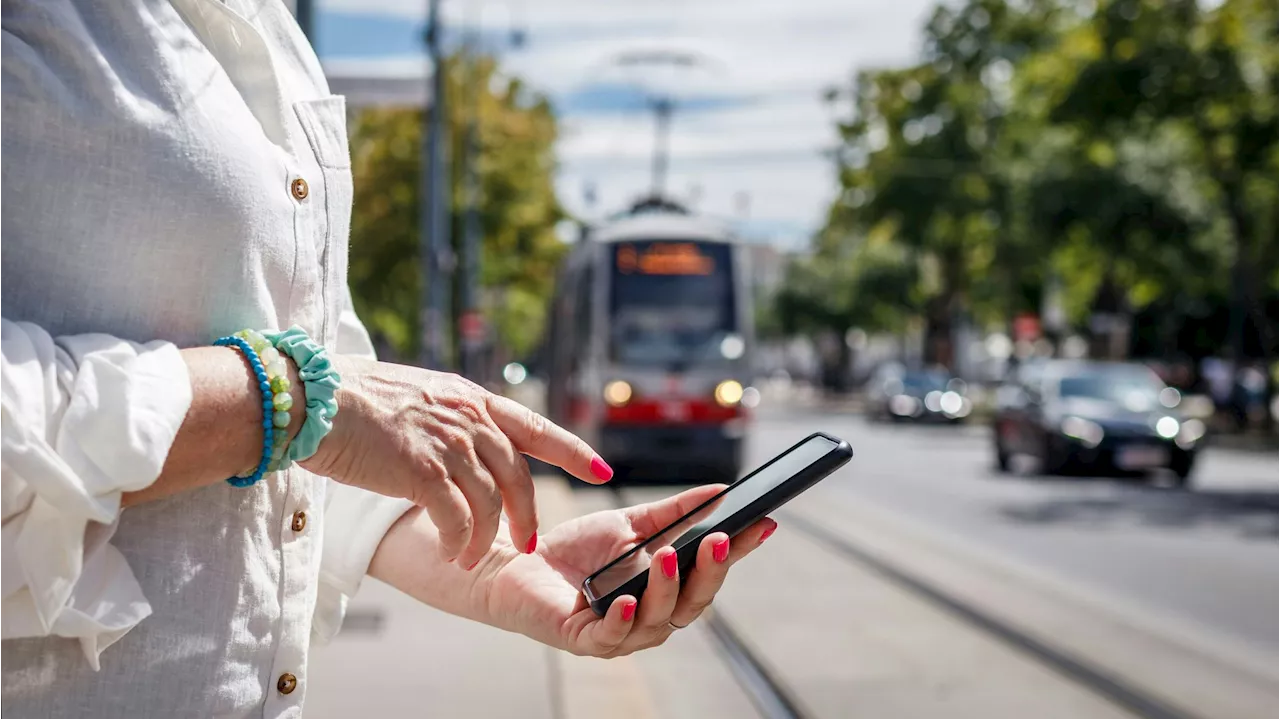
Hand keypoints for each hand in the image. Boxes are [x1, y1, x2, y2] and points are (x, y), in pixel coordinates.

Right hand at [302, 356, 611, 567]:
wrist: (312, 398)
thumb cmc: (352, 400)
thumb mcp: (417, 398)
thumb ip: (448, 419)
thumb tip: (463, 445)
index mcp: (470, 399)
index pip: (535, 427)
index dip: (573, 451)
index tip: (602, 471)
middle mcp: (467, 418)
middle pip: (518, 475)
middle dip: (527, 515)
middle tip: (527, 546)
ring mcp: (447, 442)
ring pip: (490, 502)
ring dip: (486, 539)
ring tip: (473, 560)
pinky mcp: (422, 470)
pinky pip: (457, 517)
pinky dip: (459, 541)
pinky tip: (452, 553)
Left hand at [479, 485, 777, 657]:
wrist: (517, 564)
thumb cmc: (577, 551)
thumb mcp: (631, 524)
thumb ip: (674, 512)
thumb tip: (720, 490)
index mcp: (667, 589)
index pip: (710, 572)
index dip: (739, 551)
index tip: (764, 524)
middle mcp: (652, 616)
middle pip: (695, 602)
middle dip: (710, 572)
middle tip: (720, 540)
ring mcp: (622, 632)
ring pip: (659, 620)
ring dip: (668, 588)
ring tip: (669, 556)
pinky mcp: (586, 640)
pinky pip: (612, 637)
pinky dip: (624, 619)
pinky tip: (629, 600)